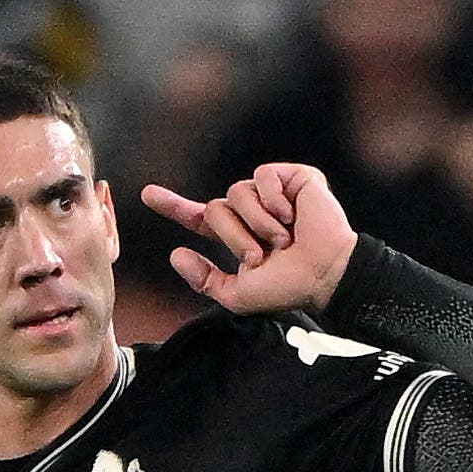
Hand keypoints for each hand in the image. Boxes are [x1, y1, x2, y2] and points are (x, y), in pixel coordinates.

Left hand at [140, 163, 357, 316]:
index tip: (148, 195)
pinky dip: (273, 201)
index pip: (199, 217)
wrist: (324, 275)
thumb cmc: (288, 288)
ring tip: (282, 241)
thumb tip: (176, 254)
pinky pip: (262, 177)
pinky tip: (291, 216)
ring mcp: (272, 193)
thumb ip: (205, 280)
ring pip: (236, 193)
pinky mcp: (293, 178)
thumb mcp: (238, 294)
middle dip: (232, 237)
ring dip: (256, 223)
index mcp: (238, 234)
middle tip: (260, 256)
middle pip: (214, 209)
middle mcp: (252, 211)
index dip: (173, 206)